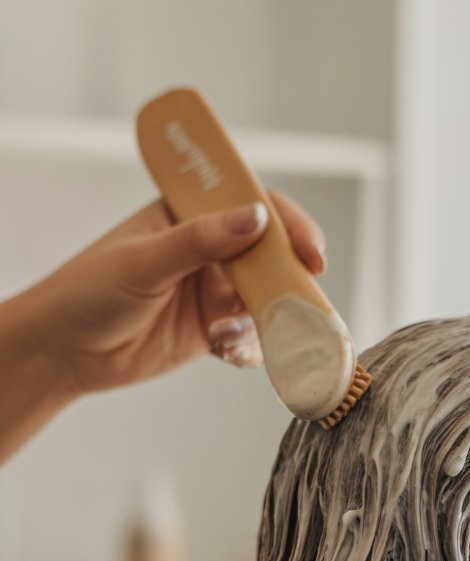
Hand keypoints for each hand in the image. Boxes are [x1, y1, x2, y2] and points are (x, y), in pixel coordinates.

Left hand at [30, 190, 326, 397]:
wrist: (65, 352)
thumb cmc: (89, 292)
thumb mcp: (145, 259)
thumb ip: (201, 240)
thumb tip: (255, 218)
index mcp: (189, 216)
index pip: (250, 206)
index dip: (287, 225)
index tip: (309, 250)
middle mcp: (207, 251)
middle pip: (269, 256)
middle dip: (289, 278)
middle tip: (303, 299)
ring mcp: (211, 292)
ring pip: (265, 300)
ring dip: (270, 318)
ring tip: (249, 332)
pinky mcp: (211, 332)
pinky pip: (250, 338)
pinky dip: (250, 347)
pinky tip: (225, 351)